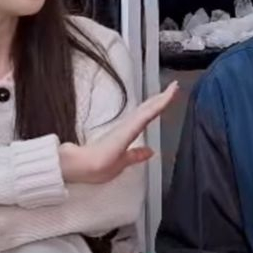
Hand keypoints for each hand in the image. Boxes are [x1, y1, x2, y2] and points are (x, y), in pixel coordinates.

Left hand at [59, 81, 178, 183]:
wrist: (79, 165)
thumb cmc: (98, 164)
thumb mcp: (121, 162)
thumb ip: (135, 155)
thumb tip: (150, 151)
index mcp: (129, 130)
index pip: (149, 113)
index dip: (162, 102)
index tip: (173, 90)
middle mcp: (127, 126)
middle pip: (147, 108)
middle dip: (161, 97)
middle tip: (173, 88)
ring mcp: (123, 127)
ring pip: (142, 111)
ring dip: (154, 102)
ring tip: (165, 96)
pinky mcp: (119, 132)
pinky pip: (137, 118)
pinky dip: (146, 111)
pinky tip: (149, 113)